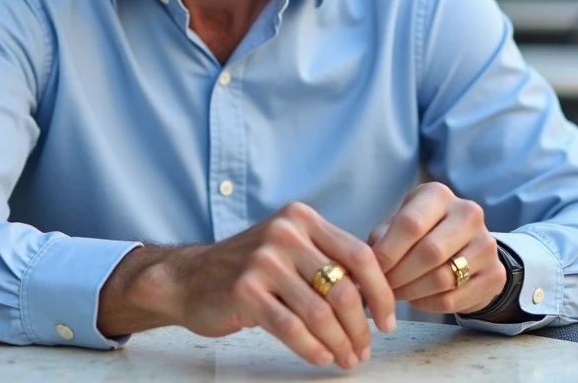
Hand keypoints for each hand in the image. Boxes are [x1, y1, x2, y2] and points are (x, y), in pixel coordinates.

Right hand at [161, 203, 395, 368]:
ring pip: (320, 314)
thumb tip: (375, 294)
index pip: (360, 255)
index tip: (387, 321)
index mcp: (302, 219)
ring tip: (346, 358)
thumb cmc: (249, 268)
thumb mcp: (289, 247)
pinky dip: (312, 348)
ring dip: (339, 343)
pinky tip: (321, 357)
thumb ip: (326, 259)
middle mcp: (284, 234)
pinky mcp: (245, 292)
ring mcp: (263, 262)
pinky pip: (291, 328)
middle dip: (360, 328)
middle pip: (343, 289)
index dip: (381, 293)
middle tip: (364, 349)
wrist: (190, 277)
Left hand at [368, 182, 503, 315]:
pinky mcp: (495, 275)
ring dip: (411, 291)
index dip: (387, 251)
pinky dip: (427, 303)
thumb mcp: (401, 222)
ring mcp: (486, 244)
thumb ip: (383, 236)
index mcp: (439, 195)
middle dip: (399, 274)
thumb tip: (368, 260)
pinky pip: (453, 299)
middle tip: (382, 286)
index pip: (410, 224)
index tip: (371, 268)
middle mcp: (468, 214)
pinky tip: (416, 298)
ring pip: (442, 278)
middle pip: (428, 252)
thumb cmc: (423, 231)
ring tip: (396, 293)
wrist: (468, 246)